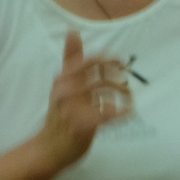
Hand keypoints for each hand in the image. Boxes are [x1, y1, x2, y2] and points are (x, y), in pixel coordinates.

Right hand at [36, 32, 129, 172]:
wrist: (50, 147)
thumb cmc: (60, 114)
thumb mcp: (62, 84)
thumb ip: (70, 60)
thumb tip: (73, 32)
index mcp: (63, 78)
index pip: (90, 61)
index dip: (110, 60)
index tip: (122, 64)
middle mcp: (65, 89)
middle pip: (101, 75)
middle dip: (119, 78)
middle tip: (127, 85)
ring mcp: (72, 107)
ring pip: (105, 92)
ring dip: (123, 94)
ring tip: (129, 100)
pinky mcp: (81, 125)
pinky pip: (107, 113)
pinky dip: (122, 112)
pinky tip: (128, 113)